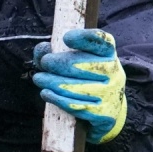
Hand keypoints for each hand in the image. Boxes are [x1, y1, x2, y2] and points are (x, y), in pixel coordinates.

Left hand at [32, 27, 126, 142]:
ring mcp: (110, 93)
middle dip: (57, 63)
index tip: (66, 38)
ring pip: (75, 87)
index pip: (102, 41)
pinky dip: (57, 99)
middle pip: (81, 65)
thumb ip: (55, 51)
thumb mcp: (75, 60)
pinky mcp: (103, 113)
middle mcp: (114, 71)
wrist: (107, 109)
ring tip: (39, 79)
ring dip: (52, 82)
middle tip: (45, 63)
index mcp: (108, 53)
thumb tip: (42, 49)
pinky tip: (46, 93)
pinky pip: (76, 106)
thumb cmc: (85, 78)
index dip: (84, 38)